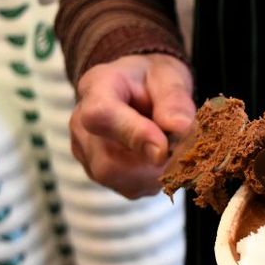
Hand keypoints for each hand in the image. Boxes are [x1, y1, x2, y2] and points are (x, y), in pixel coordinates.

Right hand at [70, 54, 194, 197]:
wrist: (136, 90)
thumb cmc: (152, 80)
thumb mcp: (168, 76)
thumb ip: (174, 99)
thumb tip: (181, 128)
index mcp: (97, 87)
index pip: (101, 115)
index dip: (134, 135)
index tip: (164, 149)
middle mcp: (82, 125)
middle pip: (109, 161)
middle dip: (154, 162)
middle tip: (183, 147)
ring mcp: (87, 155)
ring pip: (120, 180)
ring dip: (157, 172)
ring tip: (171, 148)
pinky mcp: (100, 176)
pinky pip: (129, 189)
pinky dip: (153, 179)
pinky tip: (160, 160)